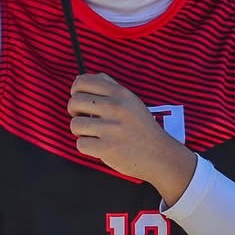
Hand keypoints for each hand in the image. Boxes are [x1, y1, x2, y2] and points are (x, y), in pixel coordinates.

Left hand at [68, 73, 196, 203]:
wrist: (159, 155)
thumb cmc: (142, 128)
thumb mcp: (131, 101)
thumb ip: (109, 87)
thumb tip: (81, 79)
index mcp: (120, 93)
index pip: (84, 81)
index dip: (75, 90)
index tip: (79, 98)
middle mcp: (115, 107)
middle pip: (74, 102)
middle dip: (74, 111)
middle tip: (84, 118)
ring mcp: (111, 128)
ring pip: (75, 124)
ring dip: (80, 131)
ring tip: (92, 134)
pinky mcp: (107, 148)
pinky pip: (80, 144)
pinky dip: (86, 147)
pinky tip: (98, 146)